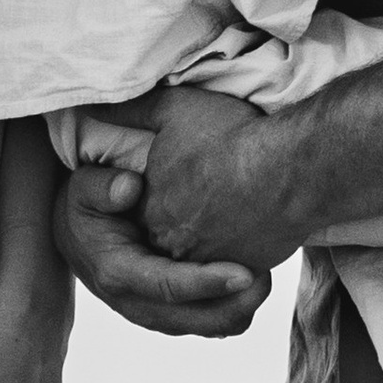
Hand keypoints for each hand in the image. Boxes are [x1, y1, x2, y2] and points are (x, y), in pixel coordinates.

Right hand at [53, 164, 270, 340]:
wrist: (77, 235)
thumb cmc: (87, 206)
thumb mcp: (83, 188)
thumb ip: (102, 186)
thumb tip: (131, 188)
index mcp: (118, 274)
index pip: (169, 287)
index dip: (209, 283)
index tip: (246, 272)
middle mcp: (139, 305)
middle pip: (201, 320)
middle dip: (239, 304)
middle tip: (268, 273)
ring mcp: (159, 315)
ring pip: (214, 327)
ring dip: (243, 307)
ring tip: (265, 272)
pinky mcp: (175, 315)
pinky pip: (216, 322)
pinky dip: (238, 305)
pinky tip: (253, 274)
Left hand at [135, 84, 306, 271]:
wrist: (288, 169)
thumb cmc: (232, 139)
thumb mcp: (173, 110)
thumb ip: (131, 112)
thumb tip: (94, 110)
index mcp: (151, 210)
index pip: (145, 212)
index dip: (168, 193)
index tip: (188, 178)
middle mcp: (172, 242)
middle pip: (174, 237)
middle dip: (190, 220)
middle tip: (213, 197)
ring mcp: (208, 261)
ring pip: (204, 254)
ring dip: (216, 238)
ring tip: (236, 211)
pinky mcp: (243, 272)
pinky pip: (235, 268)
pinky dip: (242, 251)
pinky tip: (255, 226)